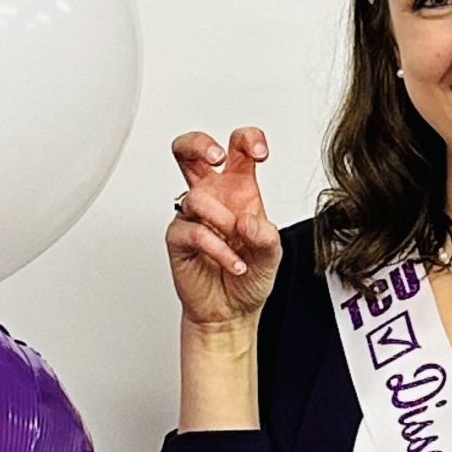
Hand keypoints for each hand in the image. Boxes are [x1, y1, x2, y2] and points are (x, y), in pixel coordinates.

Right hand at [166, 127, 283, 328]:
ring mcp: (193, 216)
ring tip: (239, 245)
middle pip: (189, 151)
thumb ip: (265, 233)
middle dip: (199, 144)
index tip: (259, 152)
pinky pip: (193, 231)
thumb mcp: (272, 252)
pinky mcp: (179, 238)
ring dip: (223, 222)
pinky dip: (219, 249)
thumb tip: (246, 219)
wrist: (231, 312)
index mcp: (239, 189)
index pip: (237, 149)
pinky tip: (234, 264)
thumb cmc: (250, 275)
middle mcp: (214, 197)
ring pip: (197, 197)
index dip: (247, 139)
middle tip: (216, 157)